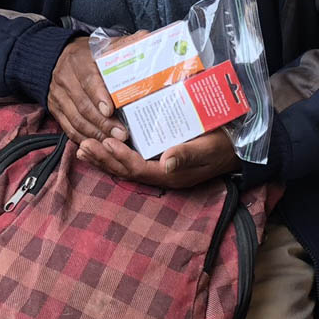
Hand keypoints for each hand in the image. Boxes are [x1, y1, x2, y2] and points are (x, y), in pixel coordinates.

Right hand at [47, 37, 126, 145]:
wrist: (51, 57)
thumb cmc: (86, 53)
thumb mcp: (102, 44)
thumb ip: (123, 44)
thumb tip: (146, 38)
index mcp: (79, 60)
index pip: (88, 79)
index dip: (98, 95)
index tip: (110, 109)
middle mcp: (65, 79)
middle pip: (83, 104)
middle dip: (103, 122)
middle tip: (122, 134)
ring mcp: (58, 96)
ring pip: (75, 119)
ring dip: (95, 134)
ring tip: (114, 143)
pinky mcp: (55, 109)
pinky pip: (68, 128)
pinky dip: (83, 139)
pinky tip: (99, 145)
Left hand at [77, 129, 237, 189]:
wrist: (236, 148)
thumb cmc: (223, 146)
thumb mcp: (208, 148)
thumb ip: (188, 154)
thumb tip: (165, 161)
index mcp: (170, 174)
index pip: (138, 169)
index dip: (120, 158)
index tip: (105, 144)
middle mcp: (161, 174)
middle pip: (126, 171)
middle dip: (103, 160)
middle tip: (82, 147)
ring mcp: (159, 169)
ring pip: (125, 167)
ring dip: (103, 159)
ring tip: (82, 149)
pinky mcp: (159, 160)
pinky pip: (132, 159)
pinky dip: (114, 154)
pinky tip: (102, 146)